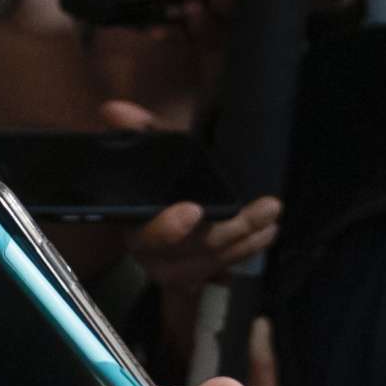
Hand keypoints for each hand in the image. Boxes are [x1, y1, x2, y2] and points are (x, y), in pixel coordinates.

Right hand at [106, 105, 281, 287]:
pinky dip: (240, 259)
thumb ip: (139, 128)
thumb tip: (113, 110)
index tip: (194, 209)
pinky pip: (217, 274)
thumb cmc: (162, 168)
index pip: (145, 235)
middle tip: (267, 209)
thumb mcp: (154, 144)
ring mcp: (170, 268)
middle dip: (229, 232)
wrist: (167, 192)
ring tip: (272, 222)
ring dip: (244, 245)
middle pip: (188, 253)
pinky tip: (263, 240)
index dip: (167, 229)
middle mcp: (147, 251)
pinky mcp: (190, 275)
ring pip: (209, 265)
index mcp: (131, 220)